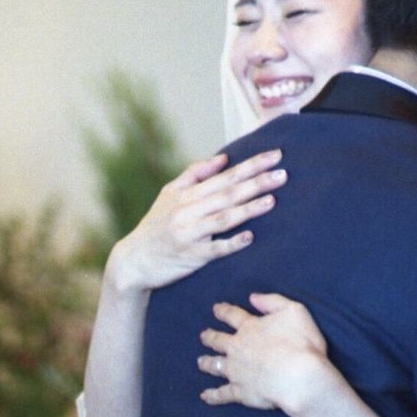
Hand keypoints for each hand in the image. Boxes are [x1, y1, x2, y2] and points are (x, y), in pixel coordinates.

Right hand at [105, 150, 284, 292]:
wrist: (133, 261)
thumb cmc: (155, 225)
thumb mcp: (169, 194)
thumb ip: (194, 174)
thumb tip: (223, 158)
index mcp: (187, 194)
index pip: (225, 175)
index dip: (251, 165)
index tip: (275, 155)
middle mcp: (188, 211)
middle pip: (228, 193)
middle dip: (257, 182)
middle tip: (283, 173)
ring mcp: (190, 234)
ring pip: (223, 218)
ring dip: (248, 208)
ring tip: (272, 199)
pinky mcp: (191, 257)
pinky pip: (214, 249)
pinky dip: (232, 243)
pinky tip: (250, 237)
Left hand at [197, 293, 335, 414]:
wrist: (300, 377)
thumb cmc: (301, 342)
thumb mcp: (294, 311)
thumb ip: (272, 301)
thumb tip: (253, 298)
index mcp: (250, 327)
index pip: (233, 315)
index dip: (223, 311)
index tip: (216, 309)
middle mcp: (238, 348)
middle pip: (219, 341)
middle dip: (210, 337)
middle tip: (203, 336)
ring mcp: (236, 371)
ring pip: (216, 365)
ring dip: (207, 362)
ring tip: (200, 362)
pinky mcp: (240, 392)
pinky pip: (222, 394)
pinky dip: (213, 395)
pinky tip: (204, 396)